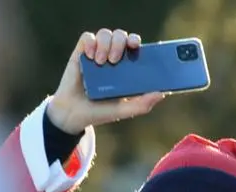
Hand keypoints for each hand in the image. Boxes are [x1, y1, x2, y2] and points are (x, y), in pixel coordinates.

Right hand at [47, 29, 164, 134]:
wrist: (74, 115)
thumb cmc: (101, 111)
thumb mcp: (124, 111)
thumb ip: (143, 104)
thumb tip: (161, 93)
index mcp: (125, 67)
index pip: (134, 46)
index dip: (136, 41)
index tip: (136, 46)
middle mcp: (112, 56)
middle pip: (121, 36)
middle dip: (120, 42)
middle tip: (114, 60)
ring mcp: (97, 53)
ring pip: (106, 33)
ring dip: (105, 44)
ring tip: (100, 63)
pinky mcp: (81, 53)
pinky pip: (87, 37)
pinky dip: (90, 43)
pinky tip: (89, 56)